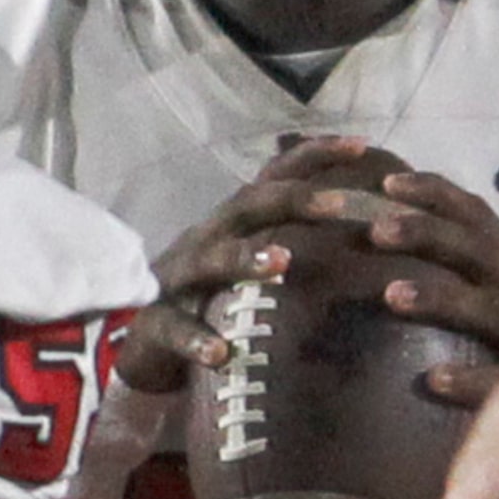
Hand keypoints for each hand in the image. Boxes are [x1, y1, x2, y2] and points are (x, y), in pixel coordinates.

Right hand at [119, 136, 377, 393]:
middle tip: (341, 203)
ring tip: (281, 262)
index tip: (361, 145)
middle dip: (294, 199)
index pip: (273, 178)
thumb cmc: (204, 299)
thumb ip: (286, 241)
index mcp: (232, 225)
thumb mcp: (243, 263)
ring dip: (244, 258)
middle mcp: (205, 240)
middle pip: (247, 206)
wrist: (136, 344)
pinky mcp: (153, 324)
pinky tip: (221, 353)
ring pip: (209, 260)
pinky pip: (173, 328)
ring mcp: (175, 280)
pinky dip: (196, 340)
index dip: (313, 157)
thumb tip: (357, 226)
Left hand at [331, 169, 498, 409]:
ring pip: (491, 310)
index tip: (386, 182)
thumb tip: (381, 235)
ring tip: (392, 295)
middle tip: (375, 229)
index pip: (475, 216)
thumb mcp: (496, 295)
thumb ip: (455, 268)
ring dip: (441, 298)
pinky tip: (433, 380)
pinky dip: (471, 380)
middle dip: (427, 233)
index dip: (434, 193)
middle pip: (479, 250)